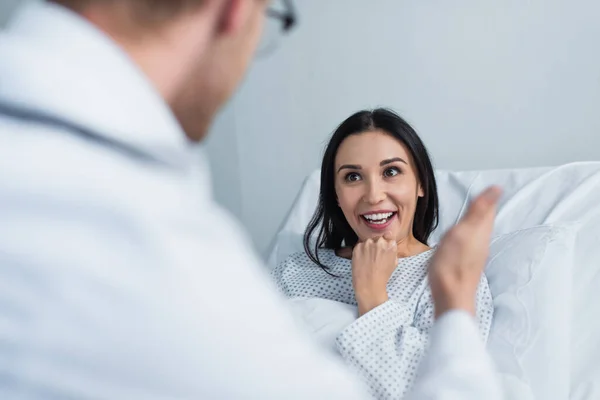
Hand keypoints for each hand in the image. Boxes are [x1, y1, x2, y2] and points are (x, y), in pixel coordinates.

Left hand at [351, 232, 397, 315]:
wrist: (368, 285)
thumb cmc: (383, 276)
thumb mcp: (394, 263)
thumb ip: (393, 251)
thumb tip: (390, 243)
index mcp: (391, 246)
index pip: (389, 237)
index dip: (386, 243)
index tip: (383, 249)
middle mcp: (380, 242)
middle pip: (378, 238)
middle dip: (377, 245)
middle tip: (375, 256)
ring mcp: (368, 243)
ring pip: (368, 241)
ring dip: (368, 247)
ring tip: (368, 259)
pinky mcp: (358, 247)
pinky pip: (360, 245)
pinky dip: (361, 250)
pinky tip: (362, 260)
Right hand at [429, 186, 501, 318]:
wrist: (451, 296)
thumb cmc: (453, 265)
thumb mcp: (464, 231)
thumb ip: (479, 210)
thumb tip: (497, 189)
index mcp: (481, 230)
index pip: (488, 209)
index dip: (488, 197)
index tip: (490, 186)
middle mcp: (481, 241)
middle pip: (484, 220)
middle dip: (483, 207)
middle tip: (484, 195)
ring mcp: (474, 253)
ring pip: (477, 231)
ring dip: (475, 220)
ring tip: (472, 211)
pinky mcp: (465, 262)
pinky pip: (469, 242)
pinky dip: (466, 234)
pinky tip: (460, 236)